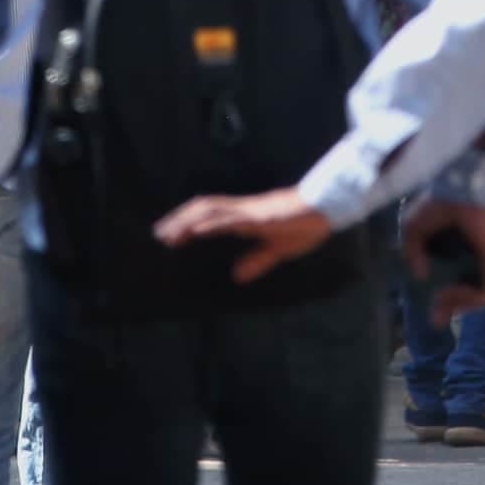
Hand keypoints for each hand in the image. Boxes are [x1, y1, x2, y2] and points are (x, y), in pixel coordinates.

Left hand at [151, 186, 339, 282]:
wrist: (326, 209)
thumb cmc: (304, 226)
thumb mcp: (278, 250)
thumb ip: (258, 260)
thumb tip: (237, 276)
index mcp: (245, 217)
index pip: (209, 216)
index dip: (187, 223)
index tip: (169, 237)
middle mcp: (242, 210)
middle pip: (202, 209)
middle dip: (179, 220)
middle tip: (158, 235)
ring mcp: (248, 210)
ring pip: (209, 210)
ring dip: (187, 221)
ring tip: (169, 234)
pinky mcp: (258, 215)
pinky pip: (229, 218)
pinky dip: (209, 224)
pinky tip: (195, 231)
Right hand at [405, 195, 484, 320]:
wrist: (456, 186)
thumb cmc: (435, 201)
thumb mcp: (413, 230)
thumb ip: (414, 254)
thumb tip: (421, 275)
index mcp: (464, 246)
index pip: (459, 279)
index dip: (446, 299)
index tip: (432, 313)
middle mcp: (479, 255)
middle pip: (471, 292)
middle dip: (451, 308)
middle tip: (435, 320)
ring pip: (481, 297)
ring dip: (459, 303)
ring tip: (441, 299)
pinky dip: (470, 299)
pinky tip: (450, 292)